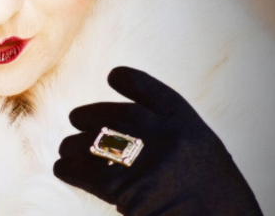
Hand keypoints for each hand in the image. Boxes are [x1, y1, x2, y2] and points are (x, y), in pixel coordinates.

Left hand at [54, 67, 262, 214]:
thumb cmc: (211, 198)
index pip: (157, 94)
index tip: (114, 75)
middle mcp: (171, 139)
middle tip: (74, 117)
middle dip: (93, 114)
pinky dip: (73, 171)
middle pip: (121, 116)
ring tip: (65, 148)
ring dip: (76, 146)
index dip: (133, 81)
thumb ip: (169, 136)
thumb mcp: (201, 156)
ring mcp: (152, 165)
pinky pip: (94, 177)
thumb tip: (118, 125)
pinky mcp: (134, 194)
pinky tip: (62, 168)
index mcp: (190, 127)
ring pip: (101, 145)